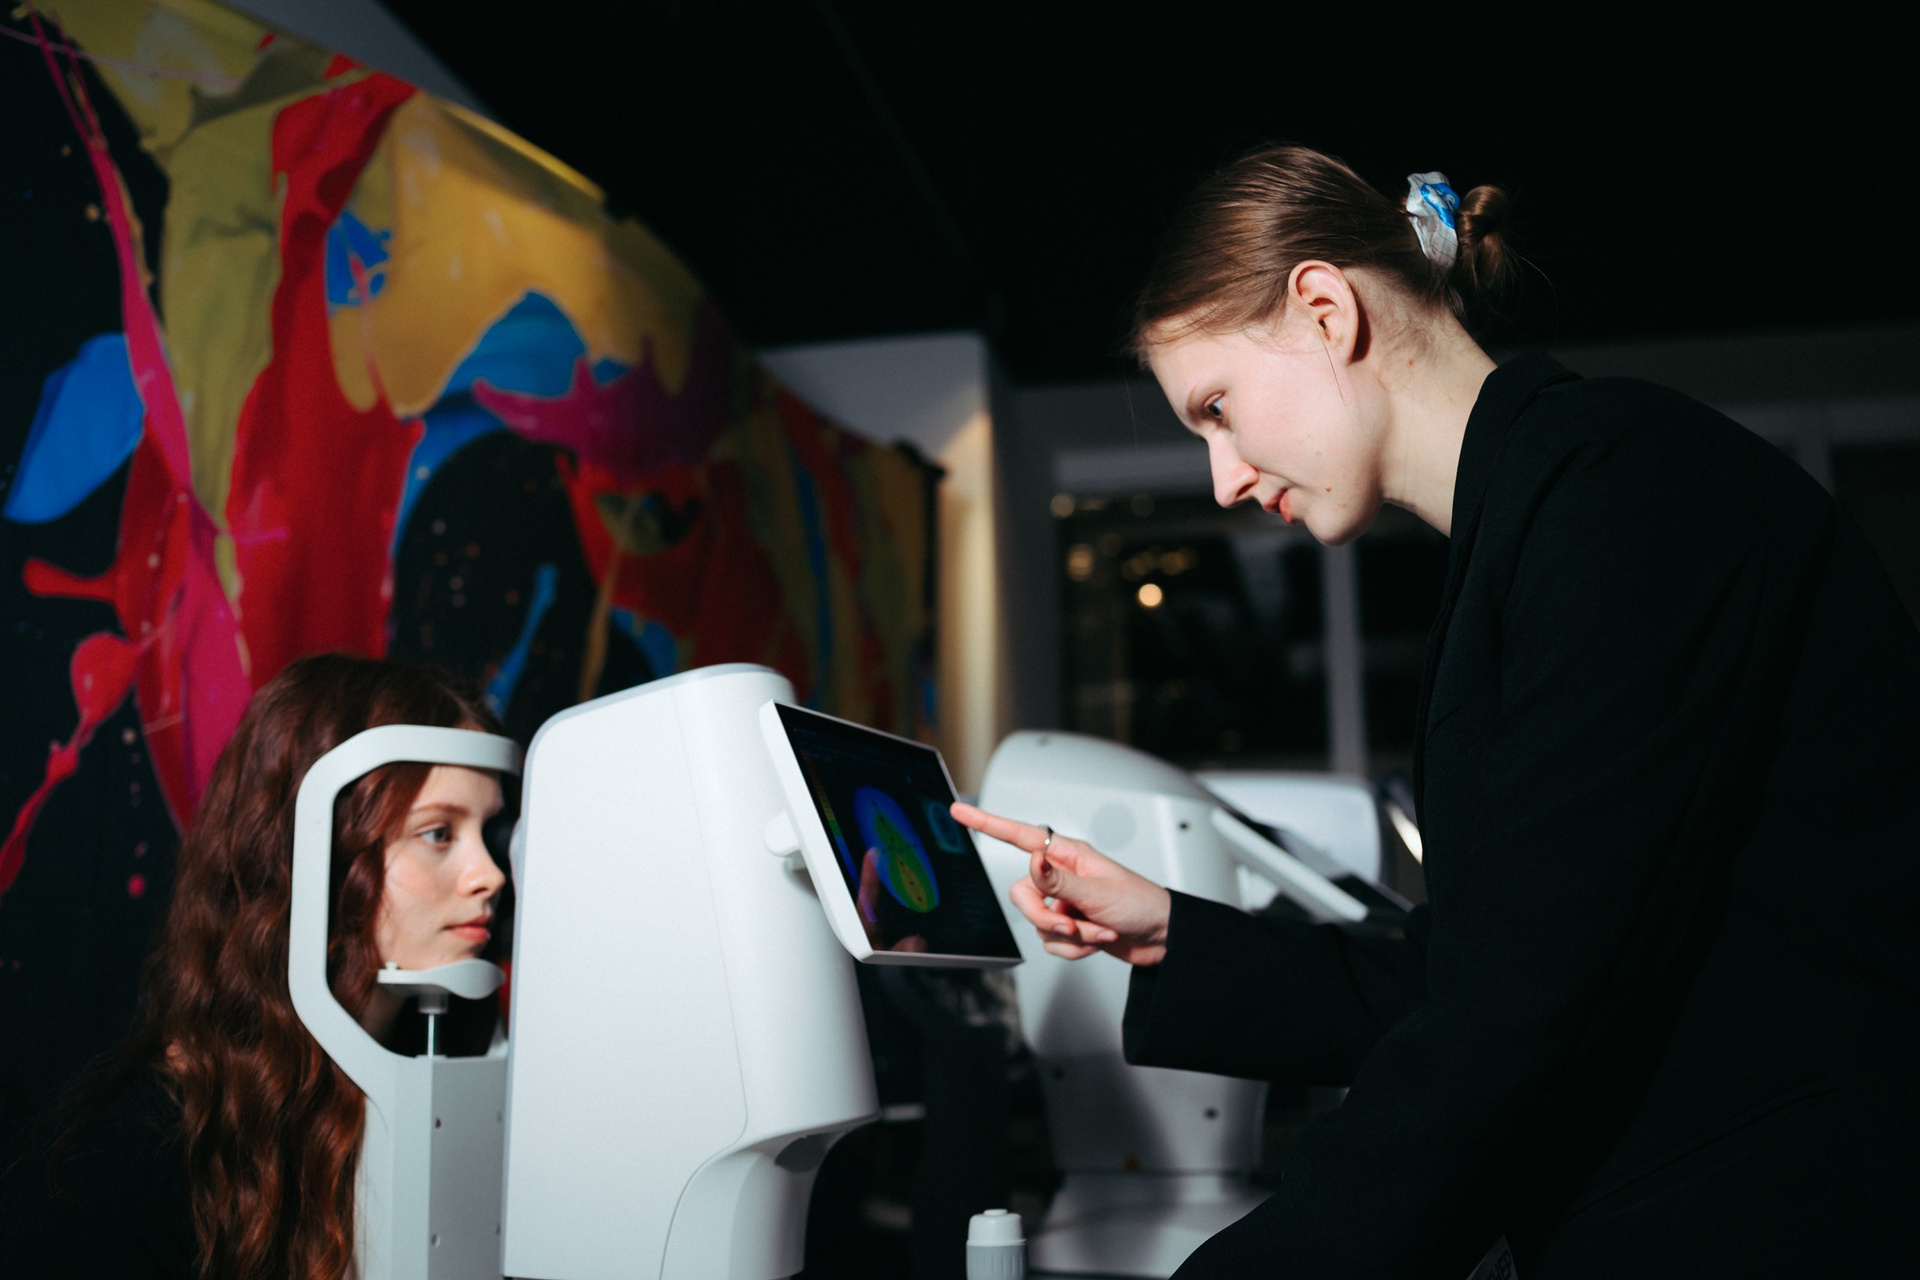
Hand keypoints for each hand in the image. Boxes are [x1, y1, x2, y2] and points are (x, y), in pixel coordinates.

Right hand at [951, 801, 1171, 964]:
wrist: (1161, 938)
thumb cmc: (1140, 904)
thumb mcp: (1099, 892)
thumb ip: (1059, 881)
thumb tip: (1032, 860)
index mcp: (1068, 856)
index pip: (1020, 836)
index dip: (987, 824)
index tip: (959, 812)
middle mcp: (1061, 877)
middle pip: (1022, 895)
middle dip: (1045, 918)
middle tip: (1072, 926)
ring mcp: (1062, 903)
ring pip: (1036, 923)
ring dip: (1070, 936)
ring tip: (1098, 931)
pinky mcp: (1067, 927)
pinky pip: (1050, 943)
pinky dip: (1075, 949)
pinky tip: (1097, 941)